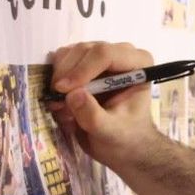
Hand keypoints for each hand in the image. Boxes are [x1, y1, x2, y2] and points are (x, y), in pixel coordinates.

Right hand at [47, 42, 160, 167]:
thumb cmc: (124, 136)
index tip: (64, 90)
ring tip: (62, 107)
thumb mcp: (111, 132)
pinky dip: (56, 80)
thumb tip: (73, 95)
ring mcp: (100, 57)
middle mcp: (120, 54)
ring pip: (69, 53)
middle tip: (57, 102)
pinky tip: (63, 102)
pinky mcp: (83, 63)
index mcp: (138, 64)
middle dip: (67, 74)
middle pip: (85, 50)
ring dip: (59, 79)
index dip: (82, 69)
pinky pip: (61, 62)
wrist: (121, 144)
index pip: (106, 54)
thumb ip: (93, 116)